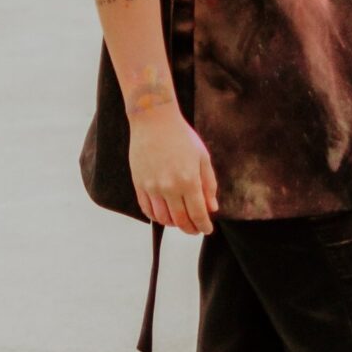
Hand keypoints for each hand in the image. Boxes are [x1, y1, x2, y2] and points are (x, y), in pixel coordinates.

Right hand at [129, 102, 219, 232]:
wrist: (154, 121)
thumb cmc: (182, 136)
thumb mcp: (202, 157)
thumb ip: (208, 184)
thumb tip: (212, 208)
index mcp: (189, 180)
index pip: (197, 213)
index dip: (203, 225)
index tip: (207, 230)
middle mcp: (169, 187)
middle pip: (180, 220)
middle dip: (190, 229)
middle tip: (195, 230)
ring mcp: (152, 187)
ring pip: (162, 218)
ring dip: (173, 224)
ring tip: (181, 221)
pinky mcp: (139, 184)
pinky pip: (147, 209)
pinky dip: (156, 217)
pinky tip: (164, 215)